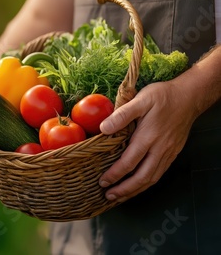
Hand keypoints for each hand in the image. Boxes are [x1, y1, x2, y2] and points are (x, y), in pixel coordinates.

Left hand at [98, 81, 196, 201]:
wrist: (189, 96)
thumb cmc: (163, 97)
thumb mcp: (140, 100)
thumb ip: (121, 115)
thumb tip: (103, 128)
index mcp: (149, 137)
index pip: (130, 162)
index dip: (115, 174)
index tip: (103, 181)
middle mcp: (160, 149)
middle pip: (142, 177)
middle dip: (125, 190)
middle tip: (109, 196)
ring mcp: (168, 152)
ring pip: (152, 178)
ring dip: (135, 190)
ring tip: (120, 196)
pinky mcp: (173, 153)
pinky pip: (159, 173)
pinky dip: (146, 183)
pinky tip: (138, 185)